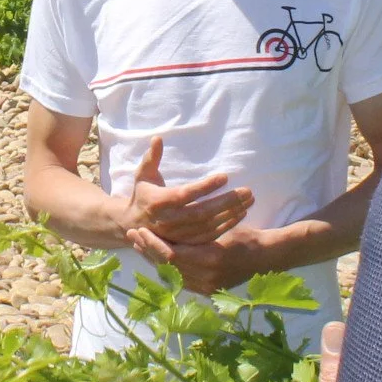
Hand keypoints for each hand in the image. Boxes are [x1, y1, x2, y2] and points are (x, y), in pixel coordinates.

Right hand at [122, 136, 252, 244]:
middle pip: (202, 213)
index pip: (185, 194)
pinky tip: (241, 215)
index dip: (205, 187)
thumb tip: (158, 138)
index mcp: (158, 202)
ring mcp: (178, 235)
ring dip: (231, 214)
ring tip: (248, 201)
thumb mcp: (143, 174)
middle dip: (226, 202)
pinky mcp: (186, 243)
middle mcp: (168, 221)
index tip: (225, 176)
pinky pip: (209, 237)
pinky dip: (227, 226)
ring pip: (208, 226)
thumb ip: (151, 158)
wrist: (133, 224)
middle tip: (247, 191)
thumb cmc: (143, 194)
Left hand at [127, 223, 273, 294]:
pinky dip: (168, 269)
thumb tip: (167, 228)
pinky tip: (158, 257)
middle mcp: (205, 278)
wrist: (267, 257)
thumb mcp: (219, 228)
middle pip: (167, 266)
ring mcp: (207, 287)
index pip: (170, 254)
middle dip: (148, 250)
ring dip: (155, 259)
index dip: (152, 243)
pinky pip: (182, 280)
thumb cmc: (246, 236)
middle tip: (133, 235)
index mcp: (209, 259)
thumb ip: (195, 232)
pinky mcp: (208, 291)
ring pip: (172, 274)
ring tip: (140, 245)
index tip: (140, 230)